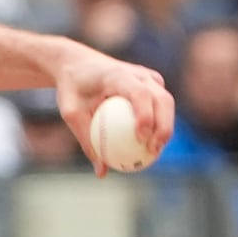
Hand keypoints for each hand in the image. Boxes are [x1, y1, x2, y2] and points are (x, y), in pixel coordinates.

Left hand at [52, 46, 172, 176]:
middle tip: (153, 151)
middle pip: (162, 99)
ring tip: (155, 152)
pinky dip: (159, 123)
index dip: (145, 116)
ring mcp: (148, 77)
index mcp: (118, 74)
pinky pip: (160, 105)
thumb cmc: (73, 89)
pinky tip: (152, 145)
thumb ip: (86, 139)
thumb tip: (101, 172)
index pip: (140, 93)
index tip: (141, 139)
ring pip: (166, 102)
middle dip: (164, 126)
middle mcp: (138, 73)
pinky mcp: (151, 84)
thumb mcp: (71, 113)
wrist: (78, 64)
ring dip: (165, 127)